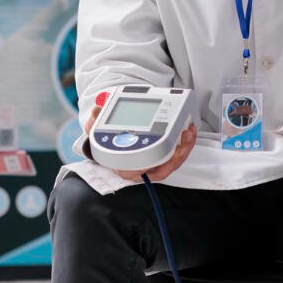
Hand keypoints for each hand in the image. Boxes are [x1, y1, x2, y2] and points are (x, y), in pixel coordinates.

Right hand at [84, 101, 198, 183]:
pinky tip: (188, 134)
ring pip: (172, 163)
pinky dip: (184, 146)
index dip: (151, 164)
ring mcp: (153, 167)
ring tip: (189, 132)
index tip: (158, 152)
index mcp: (124, 167)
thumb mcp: (95, 131)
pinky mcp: (162, 160)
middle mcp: (140, 171)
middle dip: (176, 155)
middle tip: (183, 138)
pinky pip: (175, 157)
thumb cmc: (106, 141)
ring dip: (184, 148)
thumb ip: (93, 122)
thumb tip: (96, 111)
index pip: (139, 171)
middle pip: (162, 168)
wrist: (112, 144)